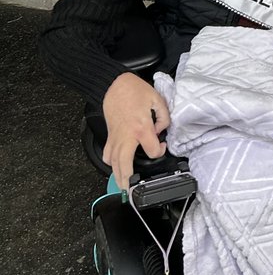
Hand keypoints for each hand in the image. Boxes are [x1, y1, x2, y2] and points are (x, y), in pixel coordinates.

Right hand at [102, 72, 170, 190]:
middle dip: (127, 179)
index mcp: (141, 128)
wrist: (114, 84)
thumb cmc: (135, 91)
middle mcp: (126, 136)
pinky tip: (115, 164)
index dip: (159, 151)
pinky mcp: (109, 135)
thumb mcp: (157, 100)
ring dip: (117, 174)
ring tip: (123, 183)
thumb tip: (160, 130)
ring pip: (113, 162)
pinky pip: (106, 153)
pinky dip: (110, 161)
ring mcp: (115, 137)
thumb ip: (163, 118)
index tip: (161, 147)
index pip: (152, 150)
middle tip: (130, 189)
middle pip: (124, 165)